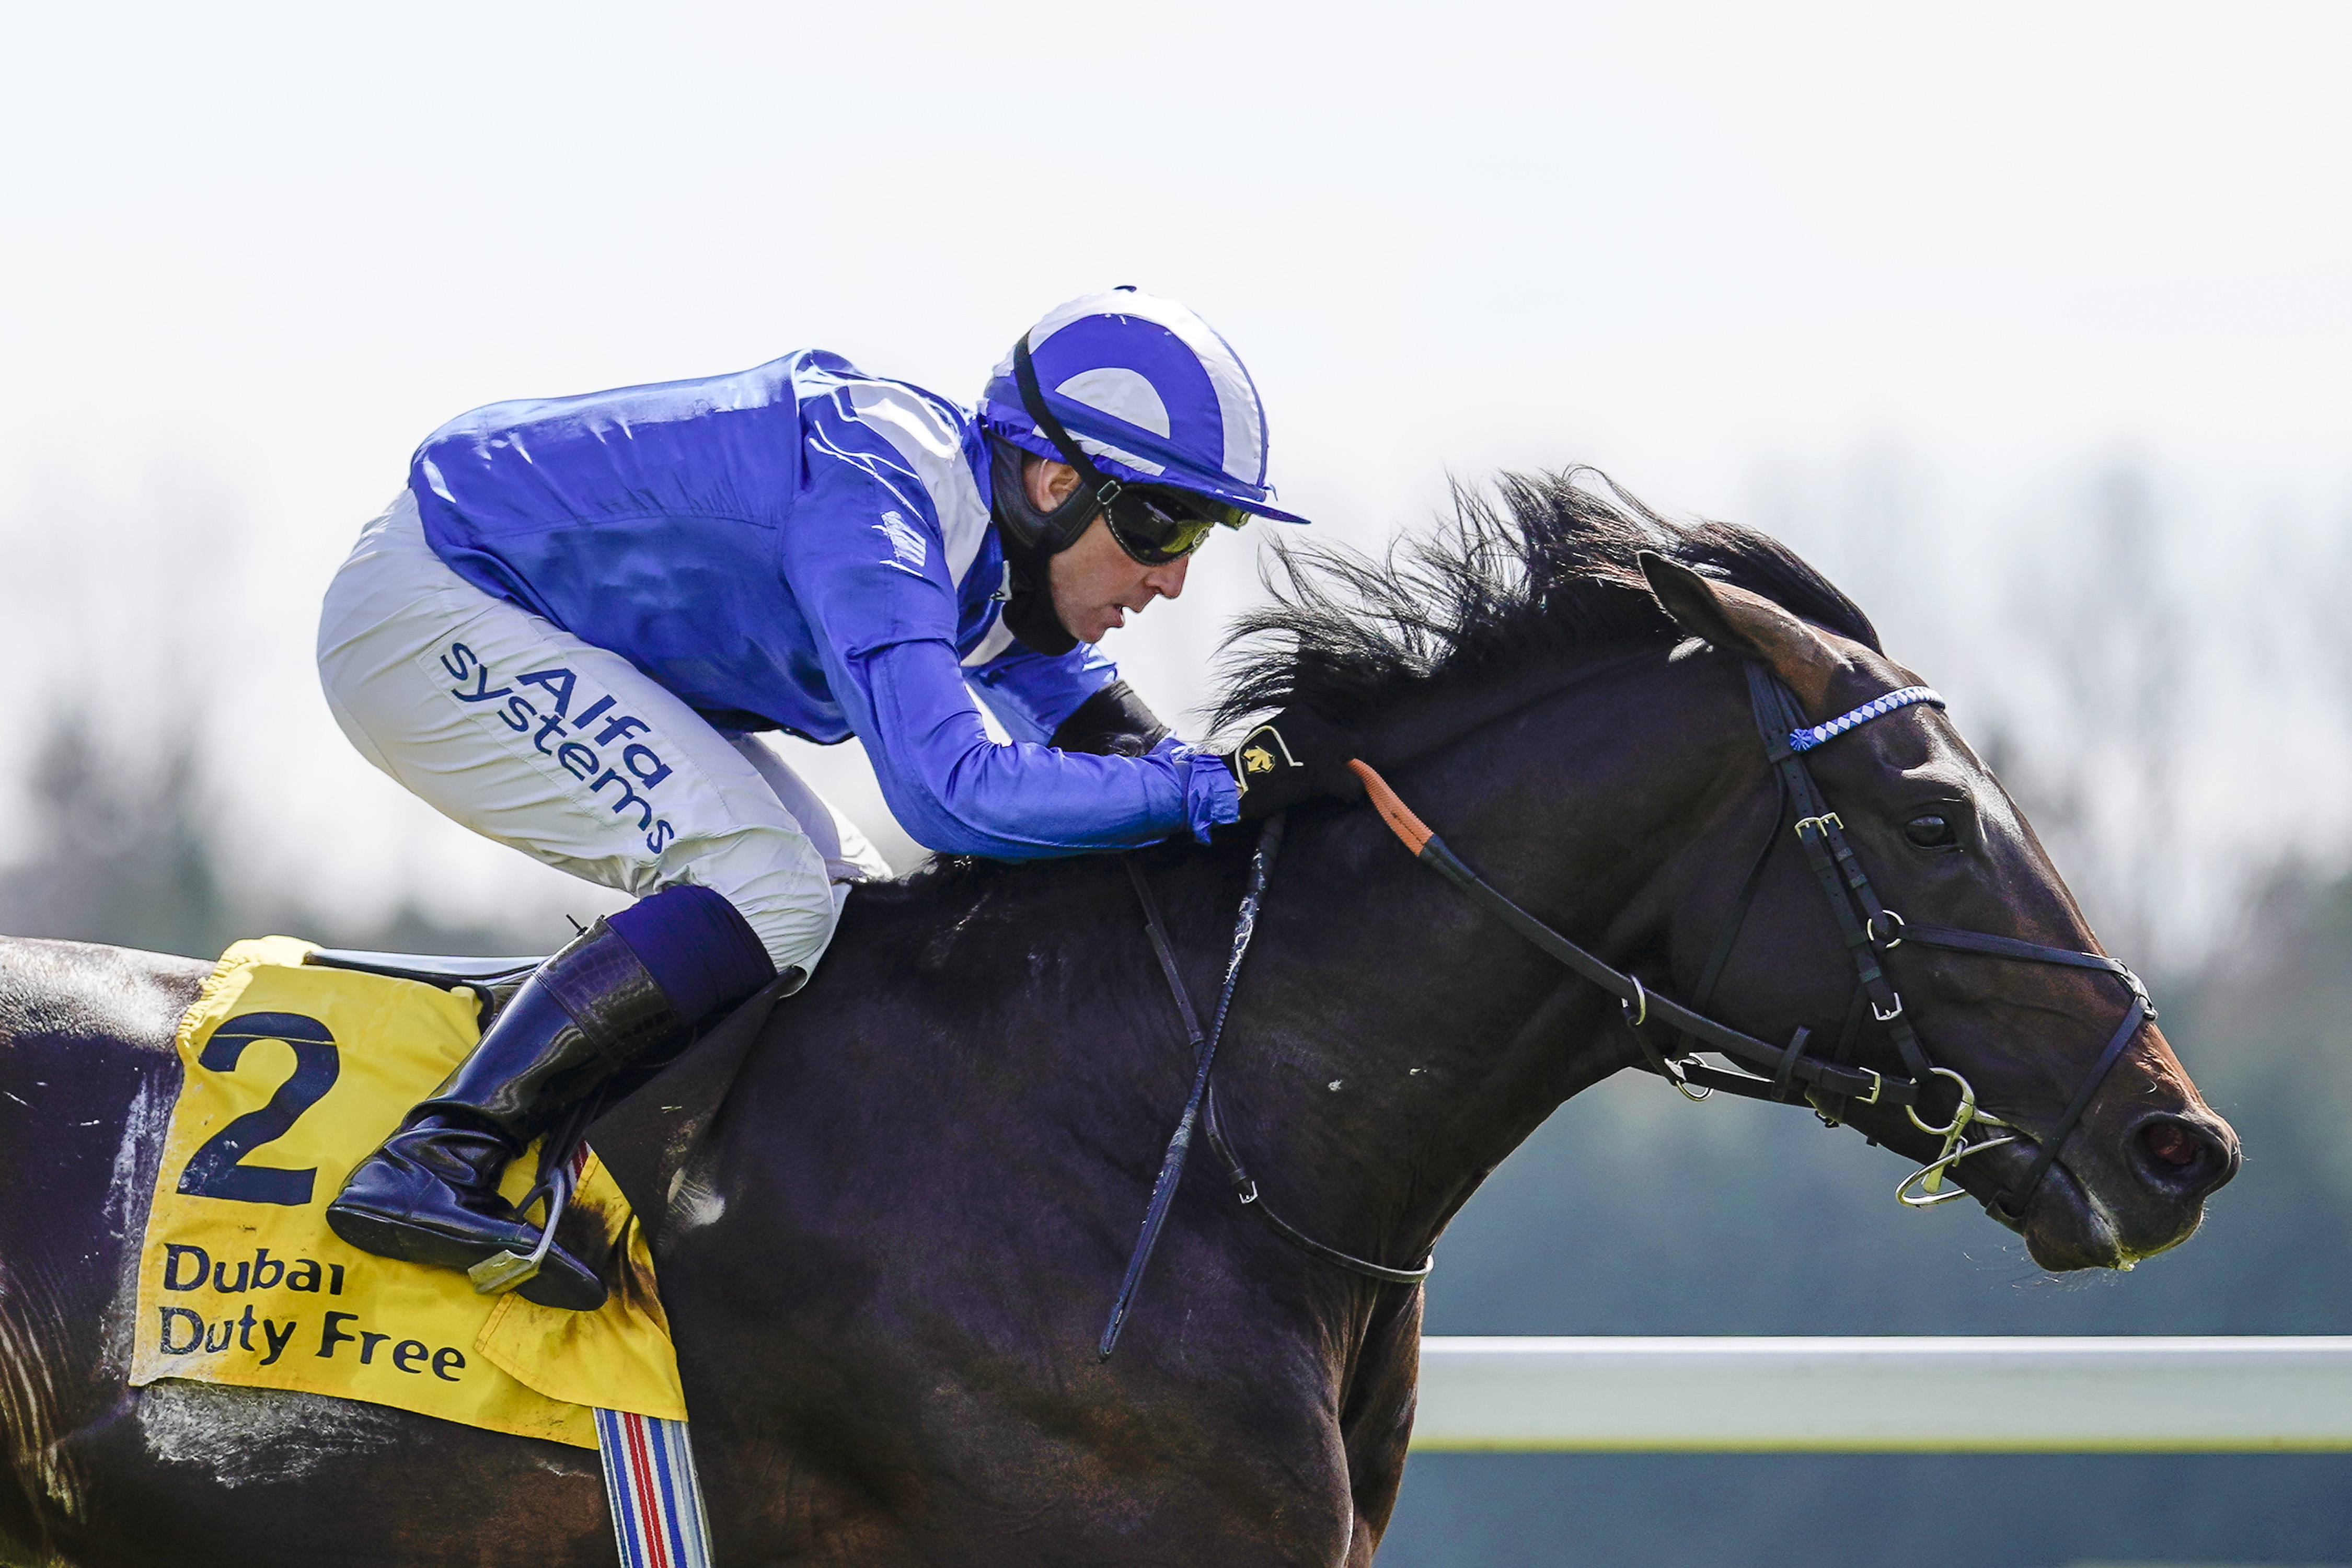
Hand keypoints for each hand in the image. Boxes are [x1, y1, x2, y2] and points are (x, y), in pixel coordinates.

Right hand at [1222, 709, 1367, 819]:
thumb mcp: (1271, 733)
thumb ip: (1292, 734)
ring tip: (1336, 786)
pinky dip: (1350, 792)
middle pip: (1346, 741)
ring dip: (1345, 774)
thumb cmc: (1247, 761)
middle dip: (1341, 758)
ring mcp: (1322, 748)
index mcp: (1300, 712)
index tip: (1318, 760)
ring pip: (1353, 759)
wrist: (1235, 779)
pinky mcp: (1325, 772)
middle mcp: (1315, 725)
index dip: (1327, 747)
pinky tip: (1341, 797)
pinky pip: (1352, 783)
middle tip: (1332, 774)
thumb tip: (1305, 747)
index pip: (1328, 728)